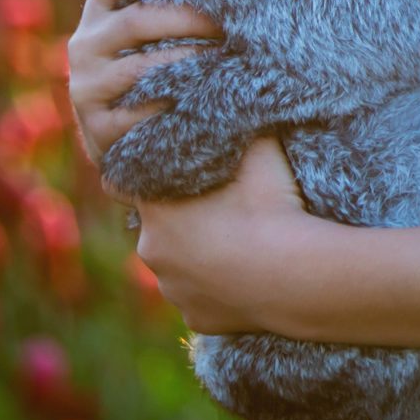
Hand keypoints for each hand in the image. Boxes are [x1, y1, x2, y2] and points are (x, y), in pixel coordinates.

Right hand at [68, 0, 224, 180]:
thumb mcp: (157, 30)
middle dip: (189, 19)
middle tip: (231, 24)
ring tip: (225, 60)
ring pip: (140, 68)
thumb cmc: (161, 68)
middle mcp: (86, 41)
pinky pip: (137, 113)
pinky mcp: (95, 126)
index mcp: (102, 7)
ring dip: (187, 62)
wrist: (137, 140)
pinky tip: (202, 101)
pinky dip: (172, 105)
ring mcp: (86, 85)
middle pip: (137, 20)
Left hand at [131, 130, 319, 334]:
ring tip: (237, 245)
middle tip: (220, 210)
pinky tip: (242, 277)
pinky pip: (199, 299)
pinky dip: (214, 290)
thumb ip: (234, 127)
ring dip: (197, 256)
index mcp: (156, 207)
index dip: (146, 175)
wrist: (296, 275)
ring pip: (178, 266)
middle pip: (157, 228)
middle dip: (179, 219)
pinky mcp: (195, 318)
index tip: (169, 171)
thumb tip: (231, 101)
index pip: (123, 183)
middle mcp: (151, 251)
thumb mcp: (259, 150)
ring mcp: (172, 289)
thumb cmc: (272, 206)